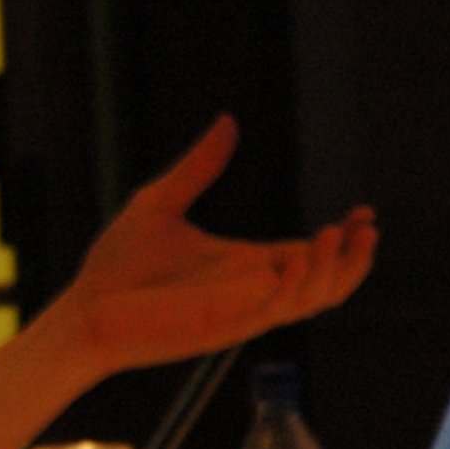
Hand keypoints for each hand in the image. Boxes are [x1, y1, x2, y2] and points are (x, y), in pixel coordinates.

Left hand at [65, 116, 377, 371]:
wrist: (82, 310)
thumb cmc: (117, 267)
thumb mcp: (161, 203)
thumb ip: (198, 168)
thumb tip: (227, 122)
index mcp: (244, 265)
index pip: (309, 253)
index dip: (343, 237)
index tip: (364, 212)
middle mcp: (251, 290)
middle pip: (324, 281)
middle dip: (353, 259)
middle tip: (367, 228)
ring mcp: (240, 311)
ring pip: (310, 300)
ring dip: (332, 271)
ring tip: (334, 235)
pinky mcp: (223, 326)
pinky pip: (274, 311)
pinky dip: (296, 287)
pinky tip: (299, 256)